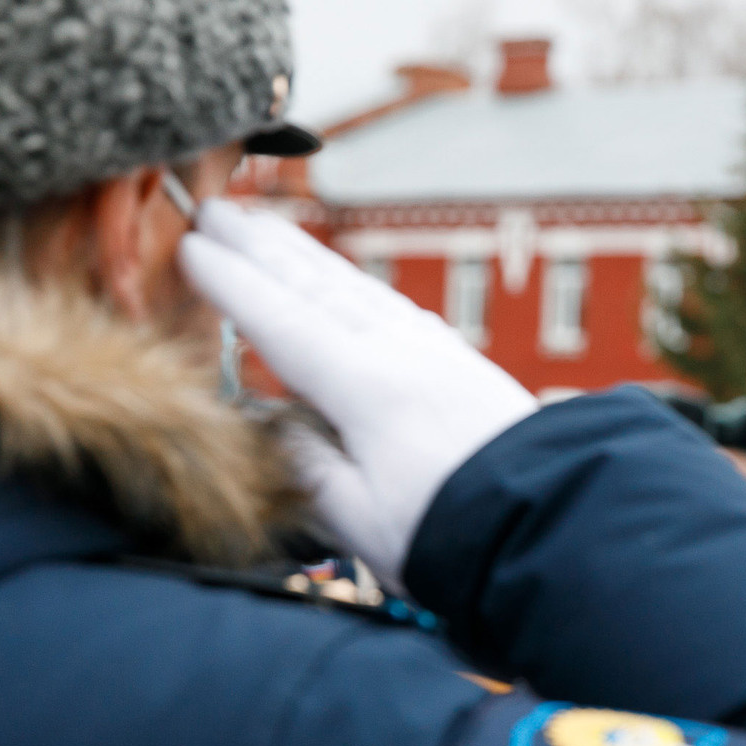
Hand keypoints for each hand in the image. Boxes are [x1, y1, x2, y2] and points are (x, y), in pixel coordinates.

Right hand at [179, 200, 537, 592]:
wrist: (555, 527)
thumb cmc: (454, 537)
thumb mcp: (360, 519)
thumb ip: (304, 465)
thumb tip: (264, 421)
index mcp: (366, 388)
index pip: (281, 322)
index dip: (232, 284)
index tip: (189, 248)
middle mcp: (402, 355)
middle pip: (318, 287)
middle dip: (260, 247)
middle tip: (211, 208)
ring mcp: (437, 355)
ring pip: (358, 290)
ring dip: (306, 257)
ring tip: (266, 229)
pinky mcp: (464, 368)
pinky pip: (396, 309)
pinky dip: (358, 287)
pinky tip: (350, 286)